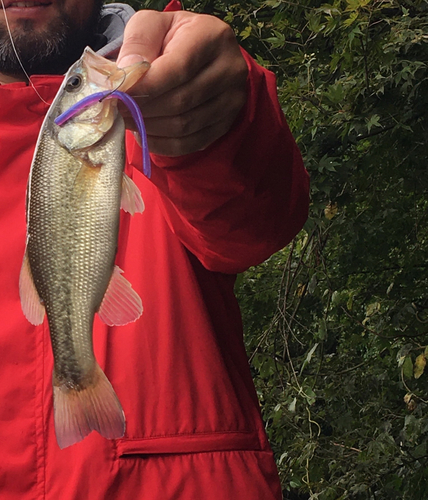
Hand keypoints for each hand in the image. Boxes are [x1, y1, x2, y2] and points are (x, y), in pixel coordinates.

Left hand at [116, 10, 247, 156]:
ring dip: (150, 128)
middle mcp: (230, 70)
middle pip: (181, 101)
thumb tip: (128, 76)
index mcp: (212, 37)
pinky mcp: (225, 124)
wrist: (200, 56)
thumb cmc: (172, 38)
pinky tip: (146, 133)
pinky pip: (189, 144)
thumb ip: (138, 43)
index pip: (178, 69)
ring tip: (130, 120)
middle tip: (119, 110)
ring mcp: (232, 101)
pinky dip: (162, 144)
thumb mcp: (151, 25)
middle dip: (143, 110)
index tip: (119, 94)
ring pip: (184, 126)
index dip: (145, 87)